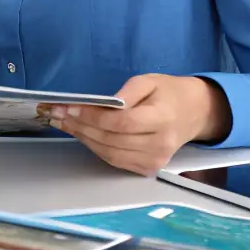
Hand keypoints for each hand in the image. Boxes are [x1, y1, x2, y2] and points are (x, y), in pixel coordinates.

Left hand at [47, 75, 231, 175]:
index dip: (92, 117)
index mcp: (162, 119)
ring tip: (63, 123)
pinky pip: (115, 160)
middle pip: (111, 140)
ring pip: (109, 153)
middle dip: (79, 126)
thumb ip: (127, 92)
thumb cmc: (168, 93)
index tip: (68, 107)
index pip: (121, 123)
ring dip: (82, 138)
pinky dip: (95, 147)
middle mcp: (159, 144)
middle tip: (56, 114)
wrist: (194, 113)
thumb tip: (103, 105)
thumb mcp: (149, 81)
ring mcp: (154, 161)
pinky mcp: (148, 168)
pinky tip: (82, 134)